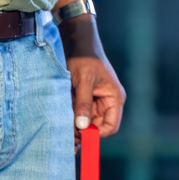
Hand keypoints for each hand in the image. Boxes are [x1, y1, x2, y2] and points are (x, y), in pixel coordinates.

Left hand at [55, 2, 124, 137]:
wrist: (77, 42)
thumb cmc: (85, 58)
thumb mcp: (83, 81)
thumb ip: (84, 104)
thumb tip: (83, 127)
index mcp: (114, 98)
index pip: (111, 126)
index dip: (98, 135)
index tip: (81, 137)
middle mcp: (108, 102)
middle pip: (98, 126)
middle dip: (85, 132)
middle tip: (68, 136)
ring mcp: (97, 100)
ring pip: (88, 121)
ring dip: (77, 125)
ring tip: (64, 126)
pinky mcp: (86, 98)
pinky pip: (81, 113)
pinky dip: (73, 117)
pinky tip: (63, 118)